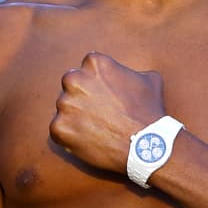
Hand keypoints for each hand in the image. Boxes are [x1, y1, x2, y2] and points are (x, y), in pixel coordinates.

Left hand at [49, 52, 164, 172]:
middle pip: (71, 86)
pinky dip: (69, 135)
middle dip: (81, 96)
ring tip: (96, 129)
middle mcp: (74, 79)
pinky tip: (88, 140)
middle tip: (98, 112)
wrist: (146, 144)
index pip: (87, 69)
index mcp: (94, 63)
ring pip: (64, 108)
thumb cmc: (149, 110)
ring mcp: (64, 104)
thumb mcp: (149, 79)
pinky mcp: (58, 127)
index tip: (105, 95)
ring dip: (75, 116)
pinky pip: (58, 129)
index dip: (96, 83)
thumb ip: (130, 71)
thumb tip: (126, 72)